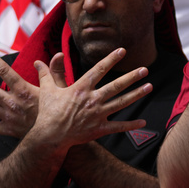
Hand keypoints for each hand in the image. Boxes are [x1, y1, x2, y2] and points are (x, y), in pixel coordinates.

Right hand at [28, 49, 153, 149]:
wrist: (49, 136)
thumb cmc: (48, 113)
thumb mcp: (47, 91)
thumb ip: (47, 74)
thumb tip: (38, 61)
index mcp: (81, 89)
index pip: (98, 70)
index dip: (111, 59)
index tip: (122, 51)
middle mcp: (92, 100)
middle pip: (116, 86)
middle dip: (132, 77)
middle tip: (145, 69)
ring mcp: (97, 115)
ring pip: (121, 103)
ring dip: (137, 94)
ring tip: (150, 86)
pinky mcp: (99, 129)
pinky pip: (118, 127)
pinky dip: (131, 125)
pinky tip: (143, 122)